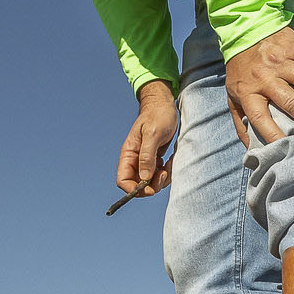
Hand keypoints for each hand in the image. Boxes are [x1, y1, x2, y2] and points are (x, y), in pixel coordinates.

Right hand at [116, 81, 177, 196]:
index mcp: (128, 154)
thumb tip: (144, 178)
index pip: (123, 180)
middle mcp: (134, 159)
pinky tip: (170, 161)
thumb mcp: (153, 134)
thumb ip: (147, 156)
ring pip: (150, 182)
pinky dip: (166, 173)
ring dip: (161, 179)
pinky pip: (159, 175)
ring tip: (169, 164)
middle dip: (151, 185)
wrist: (165, 105)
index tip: (150, 188)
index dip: (134, 189)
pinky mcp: (154, 159)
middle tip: (164, 174)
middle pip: (137, 185)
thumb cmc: (158, 115)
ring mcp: (144, 160)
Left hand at [223, 27, 293, 145]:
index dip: (275, 136)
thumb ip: (240, 122)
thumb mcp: (232, 96)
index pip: (260, 119)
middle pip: (293, 103)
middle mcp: (265, 77)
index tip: (292, 151)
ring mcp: (282, 61)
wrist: (244, 30)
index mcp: (248, 92)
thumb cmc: (240, 70)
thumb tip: (252, 149)